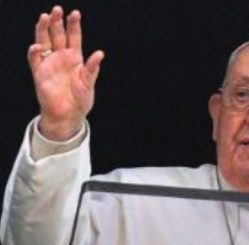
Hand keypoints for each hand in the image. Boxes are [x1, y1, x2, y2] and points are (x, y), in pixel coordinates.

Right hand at [28, 5, 104, 140]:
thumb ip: (92, 68)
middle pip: (58, 35)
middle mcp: (62, 58)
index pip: (74, 37)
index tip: (75, 14)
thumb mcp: (89, 83)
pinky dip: (35, 51)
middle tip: (57, 10)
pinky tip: (39, 46)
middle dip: (57, 22)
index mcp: (75, 59)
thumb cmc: (81, 101)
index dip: (74, 25)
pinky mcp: (40, 72)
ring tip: (45, 17)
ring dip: (43, 29)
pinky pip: (35, 58)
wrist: (68, 116)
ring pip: (44, 41)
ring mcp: (50, 63)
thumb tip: (100, 53)